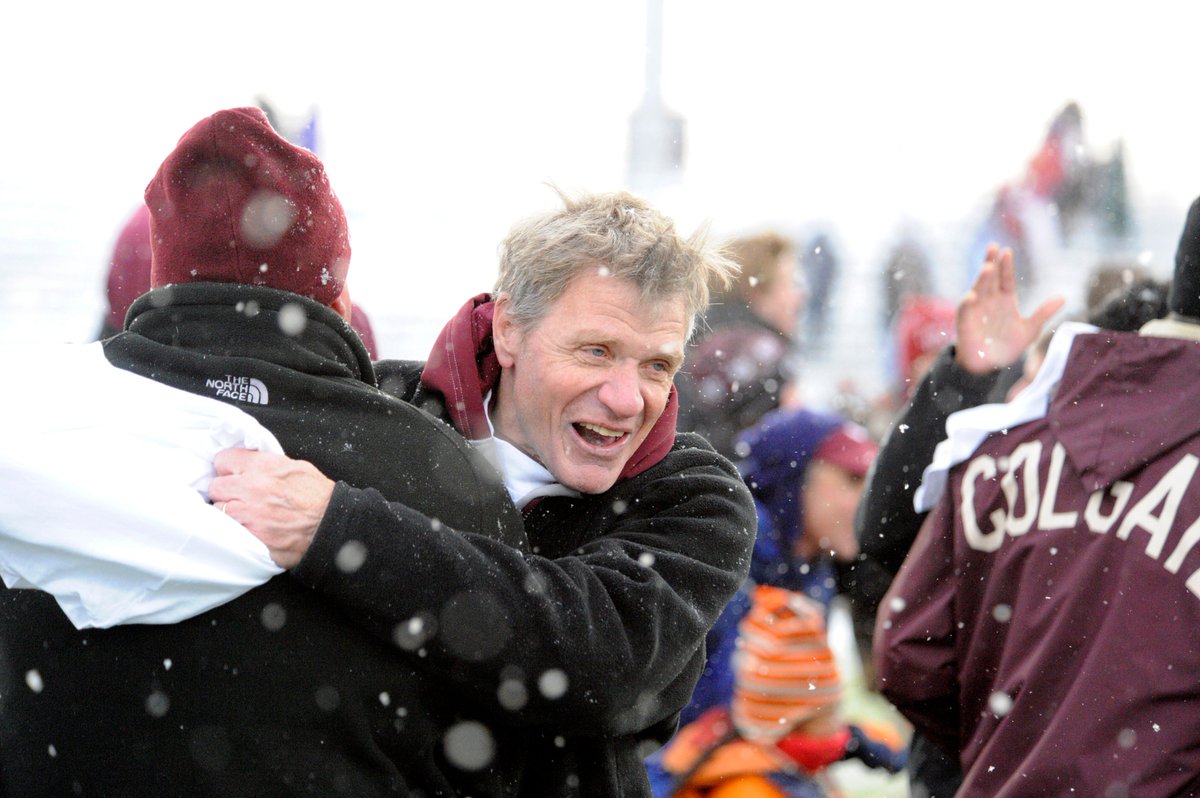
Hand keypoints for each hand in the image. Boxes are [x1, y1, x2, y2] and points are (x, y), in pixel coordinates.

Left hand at [209, 448, 334, 568]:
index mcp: (264, 467)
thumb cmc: (318, 497)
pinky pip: (229, 533)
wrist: (332, 524)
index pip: (223, 460)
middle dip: (225, 492)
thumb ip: (266, 463)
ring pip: (219, 511)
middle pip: (216, 487)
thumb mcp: (295, 467)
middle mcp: (254, 488)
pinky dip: (236, 532)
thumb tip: (248, 464)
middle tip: (239, 497)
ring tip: (245, 515)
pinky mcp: (252, 538)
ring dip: (229, 513)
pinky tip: (249, 530)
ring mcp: (250, 515)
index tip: (233, 475)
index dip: (227, 468)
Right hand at [954, 244, 1064, 374]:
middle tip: (993, 246)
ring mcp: (976, 310)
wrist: (990, 366)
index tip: (1007, 251)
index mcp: (1004, 300)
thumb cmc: (1007, 347)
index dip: (1006, 266)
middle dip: (990, 262)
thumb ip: (1043, 313)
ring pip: (978, 289)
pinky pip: (965, 310)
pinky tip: (973, 296)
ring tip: (987, 267)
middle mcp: (989, 301)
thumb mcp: (1030, 330)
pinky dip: (968, 302)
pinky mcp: (966, 322)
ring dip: (981, 279)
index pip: (1004, 278)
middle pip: (990, 278)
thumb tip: (1063, 297)